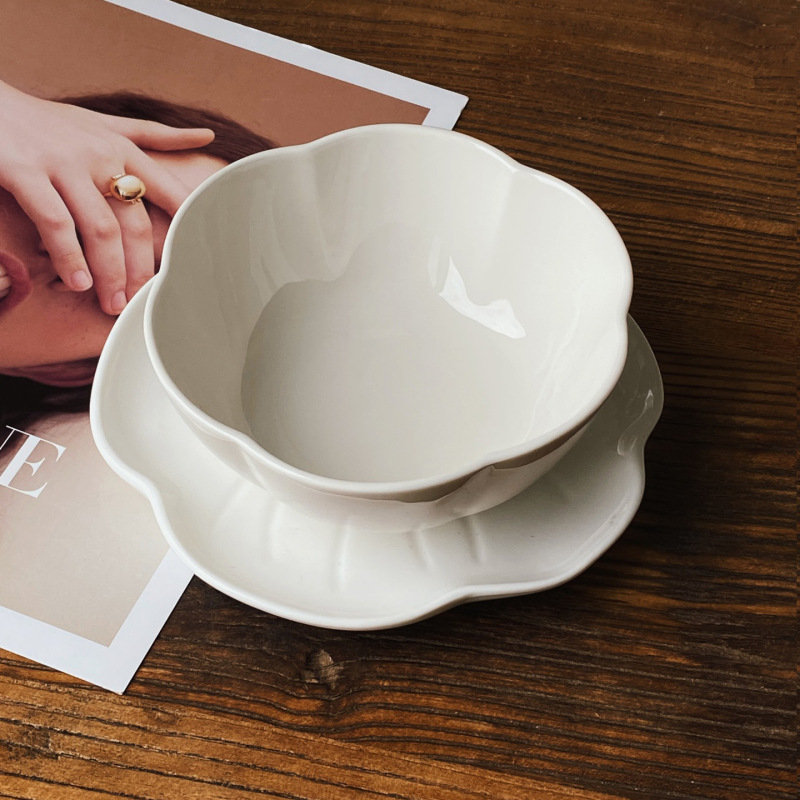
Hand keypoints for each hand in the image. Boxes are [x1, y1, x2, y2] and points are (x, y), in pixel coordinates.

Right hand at [0, 80, 214, 313]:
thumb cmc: (49, 122)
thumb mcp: (104, 123)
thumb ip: (153, 136)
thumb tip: (207, 137)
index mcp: (122, 148)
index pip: (169, 193)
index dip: (185, 232)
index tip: (192, 266)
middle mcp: (99, 154)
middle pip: (135, 223)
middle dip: (140, 270)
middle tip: (138, 302)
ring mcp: (63, 162)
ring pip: (101, 228)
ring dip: (110, 273)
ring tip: (111, 303)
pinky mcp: (25, 170)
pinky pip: (56, 223)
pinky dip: (69, 258)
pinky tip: (77, 283)